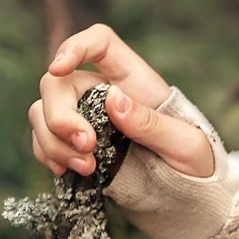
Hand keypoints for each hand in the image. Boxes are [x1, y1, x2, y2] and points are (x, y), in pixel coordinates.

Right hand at [30, 23, 217, 179]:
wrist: (188, 195)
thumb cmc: (195, 162)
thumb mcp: (186, 145)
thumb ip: (151, 123)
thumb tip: (113, 100)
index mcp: (134, 78)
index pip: (99, 42)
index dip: (74, 47)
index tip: (58, 68)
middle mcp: (102, 91)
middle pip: (58, 82)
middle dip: (60, 116)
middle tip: (86, 147)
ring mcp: (84, 117)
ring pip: (43, 111)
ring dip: (53, 140)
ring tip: (85, 168)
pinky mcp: (74, 145)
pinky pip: (43, 140)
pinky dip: (48, 154)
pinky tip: (67, 171)